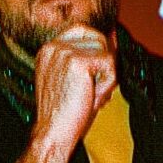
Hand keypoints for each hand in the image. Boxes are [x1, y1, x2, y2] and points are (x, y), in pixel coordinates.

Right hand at [30, 25, 115, 152]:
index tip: (103, 66)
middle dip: (105, 64)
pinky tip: (93, 98)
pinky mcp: (77, 61)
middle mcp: (53, 46)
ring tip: (92, 96)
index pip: (81, 30)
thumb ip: (89, 57)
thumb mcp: (74, 80)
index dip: (98, 44)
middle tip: (95, 90)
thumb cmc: (65, 112)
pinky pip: (109, 64)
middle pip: (97, 37)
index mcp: (48, 50)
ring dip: (106, 76)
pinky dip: (108, 84)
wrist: (53, 132)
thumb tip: (114, 34)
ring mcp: (64, 51)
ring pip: (106, 52)